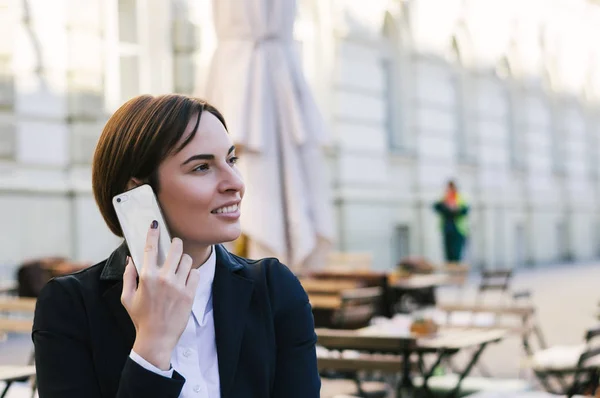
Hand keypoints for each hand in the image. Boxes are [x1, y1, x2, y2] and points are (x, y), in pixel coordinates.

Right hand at [121, 220, 199, 370]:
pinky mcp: (190, 293)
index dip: (153, 233)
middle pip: (176, 248)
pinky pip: (196, 273)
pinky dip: (192, 274)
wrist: (157, 339)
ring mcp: (178, 285)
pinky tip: (185, 279)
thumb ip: (128, 276)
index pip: (149, 248)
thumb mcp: (127, 298)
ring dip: (184, 261)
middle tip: (175, 246)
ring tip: (179, 267)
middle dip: (176, 244)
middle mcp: (163, 278)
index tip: (155, 224)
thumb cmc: (141, 318)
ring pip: (187, 260)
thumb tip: (130, 260)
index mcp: (146, 277)